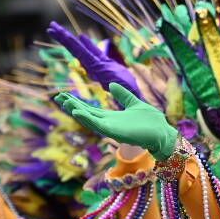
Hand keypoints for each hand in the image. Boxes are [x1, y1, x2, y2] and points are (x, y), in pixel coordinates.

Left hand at [46, 21, 139, 94]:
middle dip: (64, 37)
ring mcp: (98, 65)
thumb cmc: (129, 95)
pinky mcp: (105, 65)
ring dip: (72, 40)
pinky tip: (82, 37)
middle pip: (76, 49)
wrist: (133, 97)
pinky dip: (88, 44)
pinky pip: (94, 52)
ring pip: (82, 50)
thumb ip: (115, 87)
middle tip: (52, 26)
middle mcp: (94, 66)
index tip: (52, 31)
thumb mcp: (123, 90)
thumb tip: (110, 85)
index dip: (66, 40)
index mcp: (96, 68)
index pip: (78, 51)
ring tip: (59, 30)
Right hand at [54, 83, 178, 159]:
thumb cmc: (151, 122)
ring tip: (65, 102)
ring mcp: (111, 129)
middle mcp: (109, 123)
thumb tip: (112, 84)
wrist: (162, 134)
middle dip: (72, 106)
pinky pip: (97, 125)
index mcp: (112, 117)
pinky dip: (86, 119)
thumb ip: (123, 95)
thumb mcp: (135, 103)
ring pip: (89, 119)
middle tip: (57, 97)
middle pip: (86, 113)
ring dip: (77, 111)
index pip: (91, 109)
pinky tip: (77, 112)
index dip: (78, 102)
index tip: (65, 95)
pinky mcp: (114, 132)